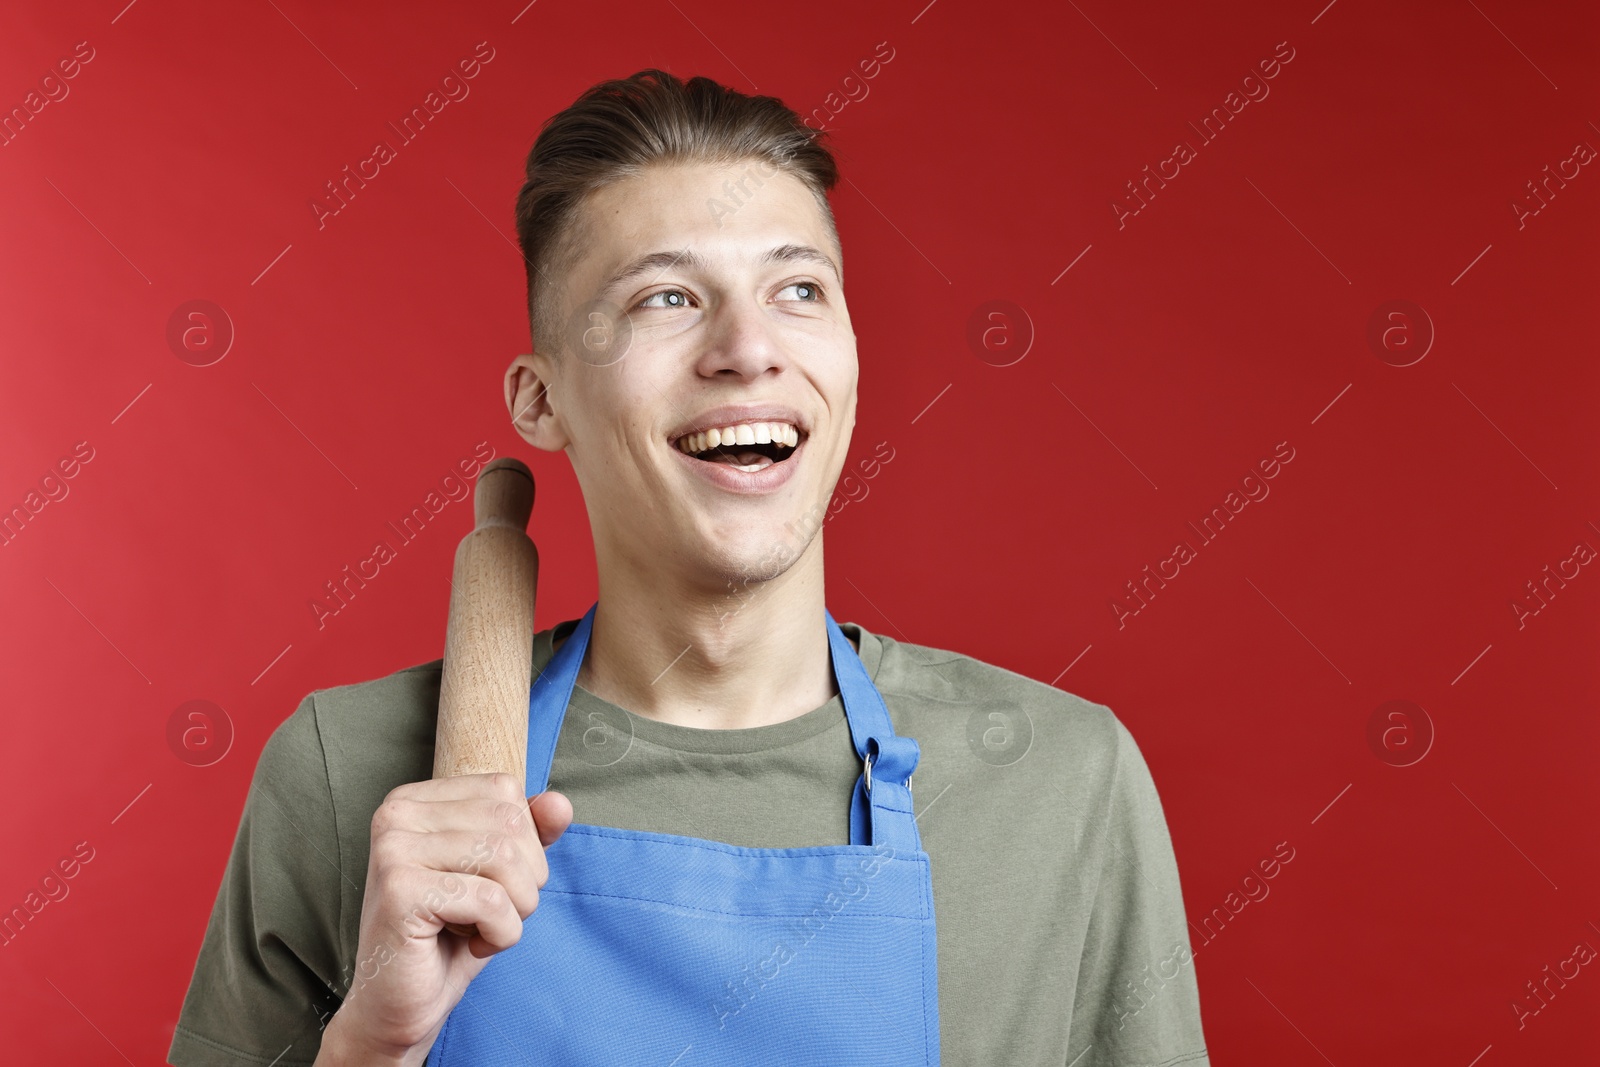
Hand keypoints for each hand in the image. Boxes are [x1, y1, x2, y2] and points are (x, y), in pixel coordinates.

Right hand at [327, 774, 572, 1062]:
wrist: (398, 1005)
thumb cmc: (449, 937)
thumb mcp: (500, 876)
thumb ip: (530, 833)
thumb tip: (560, 803)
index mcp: (415, 799)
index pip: (505, 790)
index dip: (524, 843)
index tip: (491, 881)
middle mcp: (397, 813)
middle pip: (510, 822)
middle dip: (524, 878)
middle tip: (491, 912)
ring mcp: (393, 848)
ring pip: (504, 858)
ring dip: (515, 908)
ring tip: (482, 928)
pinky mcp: (400, 890)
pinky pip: (491, 900)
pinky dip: (501, 932)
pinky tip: (471, 944)